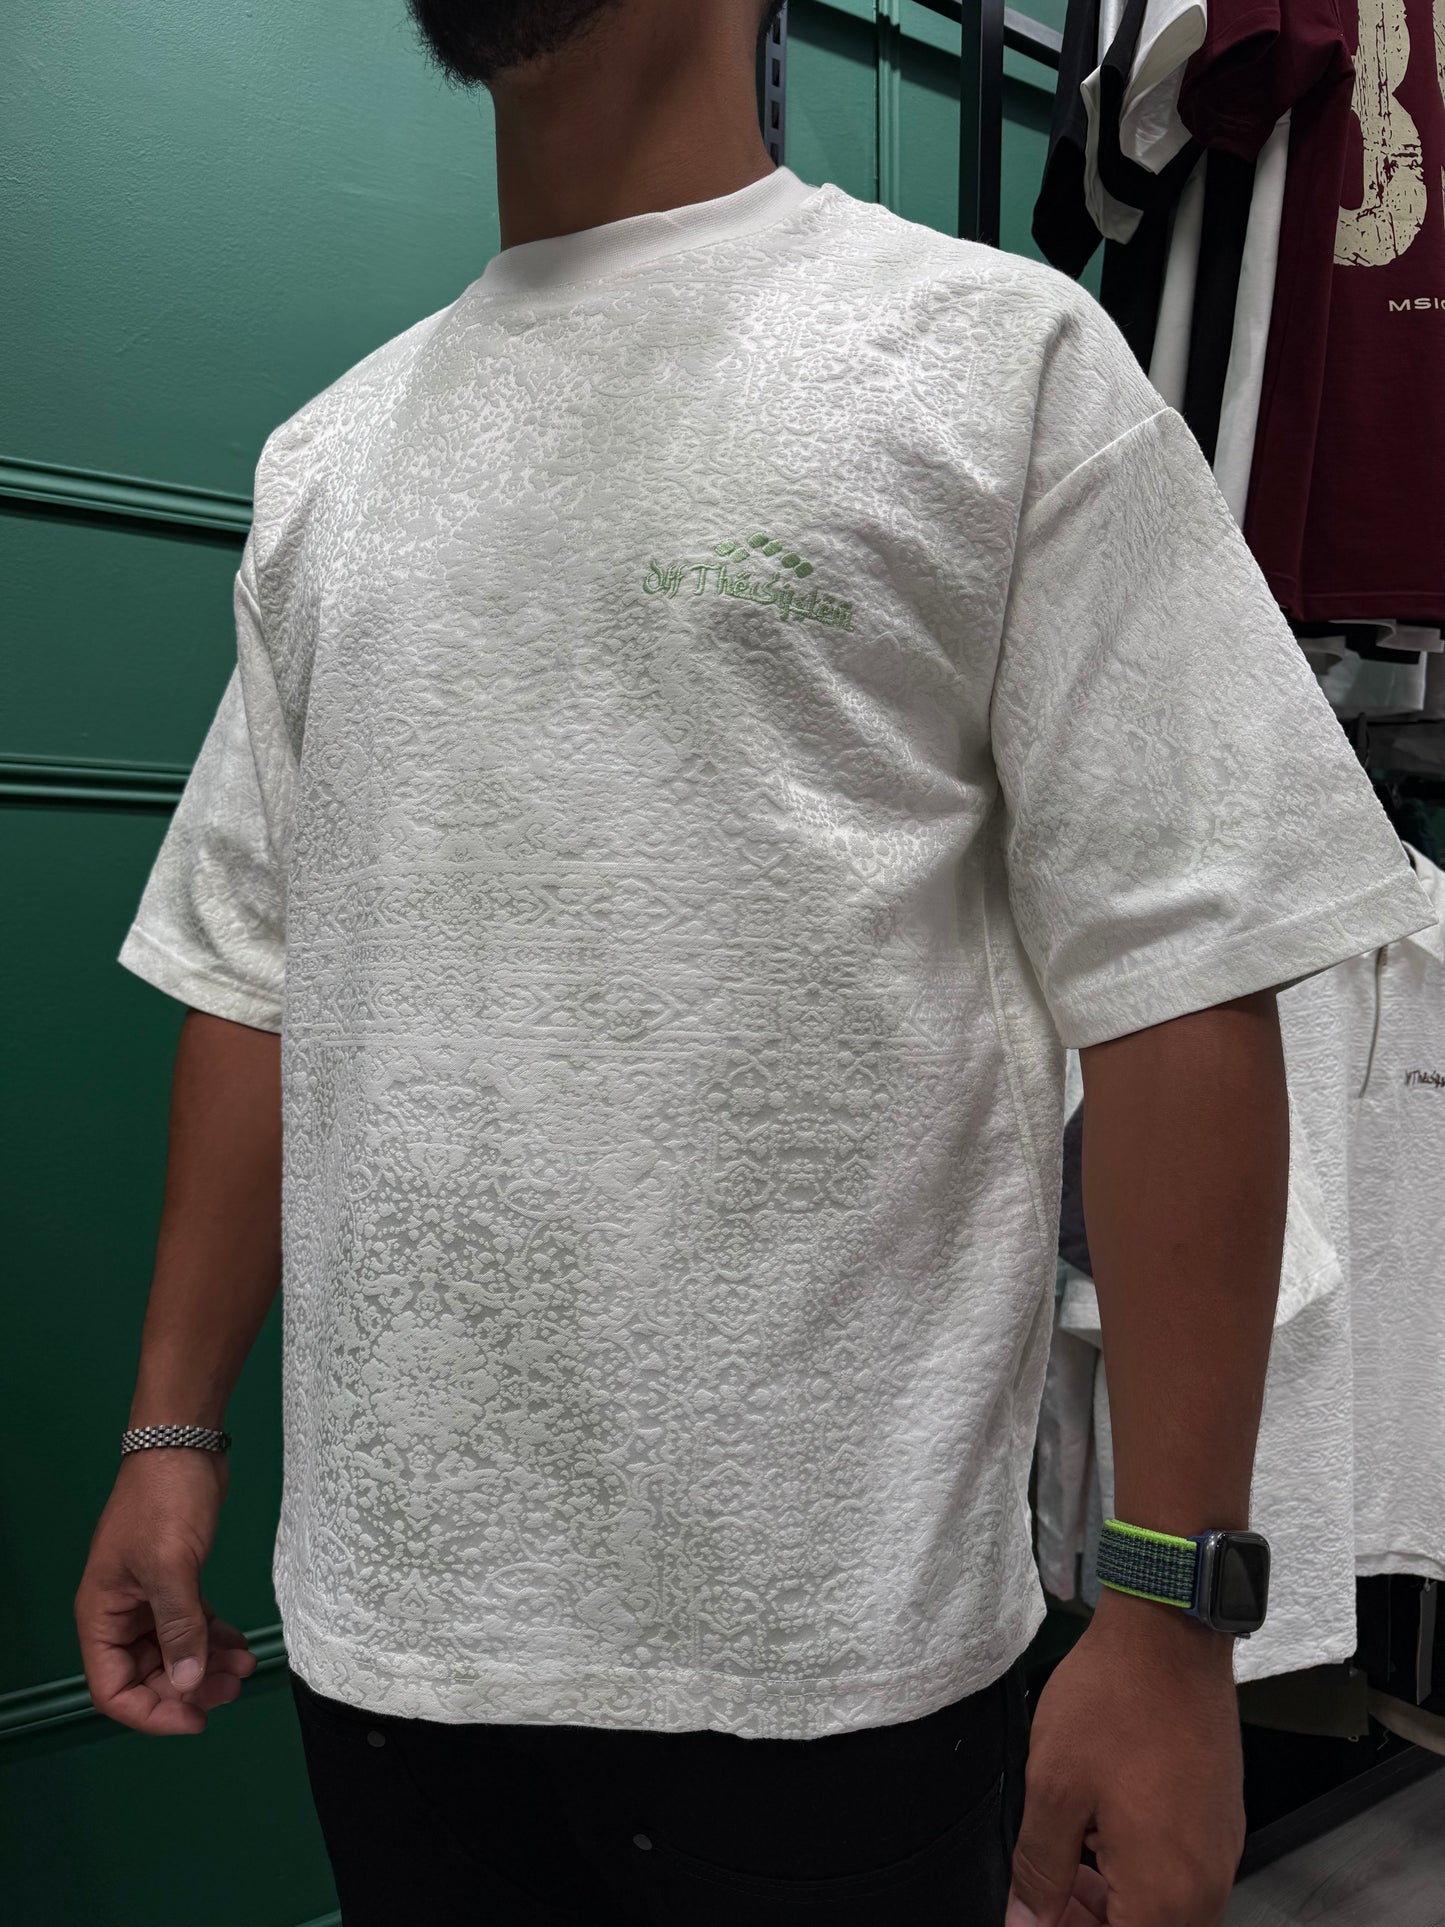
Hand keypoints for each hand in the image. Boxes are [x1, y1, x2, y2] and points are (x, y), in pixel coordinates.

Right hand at [74, 1448, 257, 1734]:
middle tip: (231, 1688)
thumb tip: (186, 1685)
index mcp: (102, 1615)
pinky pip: (192, 1626)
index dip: (152, 1712)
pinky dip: (215, 1640)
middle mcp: (121, 1613)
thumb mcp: (170, 1566)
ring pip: (174, 1652)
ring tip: (244, 1668)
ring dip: (206, 1666)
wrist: (184, 1444)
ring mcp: (149, 1598)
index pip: (113, 1688)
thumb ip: (178, 1628)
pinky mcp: (177, 1581)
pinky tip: (241, 1647)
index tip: (196, 1717)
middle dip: (188, 1688)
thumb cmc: (164, 1501)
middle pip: (147, 1675)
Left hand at [1006, 1589, 1244, 1925]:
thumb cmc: (1113, 1702)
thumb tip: (1024, 1922)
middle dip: (1088, 1924)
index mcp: (1167, 1894)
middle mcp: (1206, 1884)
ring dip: (1112, 1905)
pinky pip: (1179, 1874)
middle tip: (1040, 1898)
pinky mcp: (1219, 1819)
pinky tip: (1097, 1839)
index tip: (1031, 1920)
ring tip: (1061, 1871)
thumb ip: (1039, 1870)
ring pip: (1163, 1910)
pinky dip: (1137, 1874)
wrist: (1169, 1635)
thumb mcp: (1053, 1789)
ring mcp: (1220, 1851)